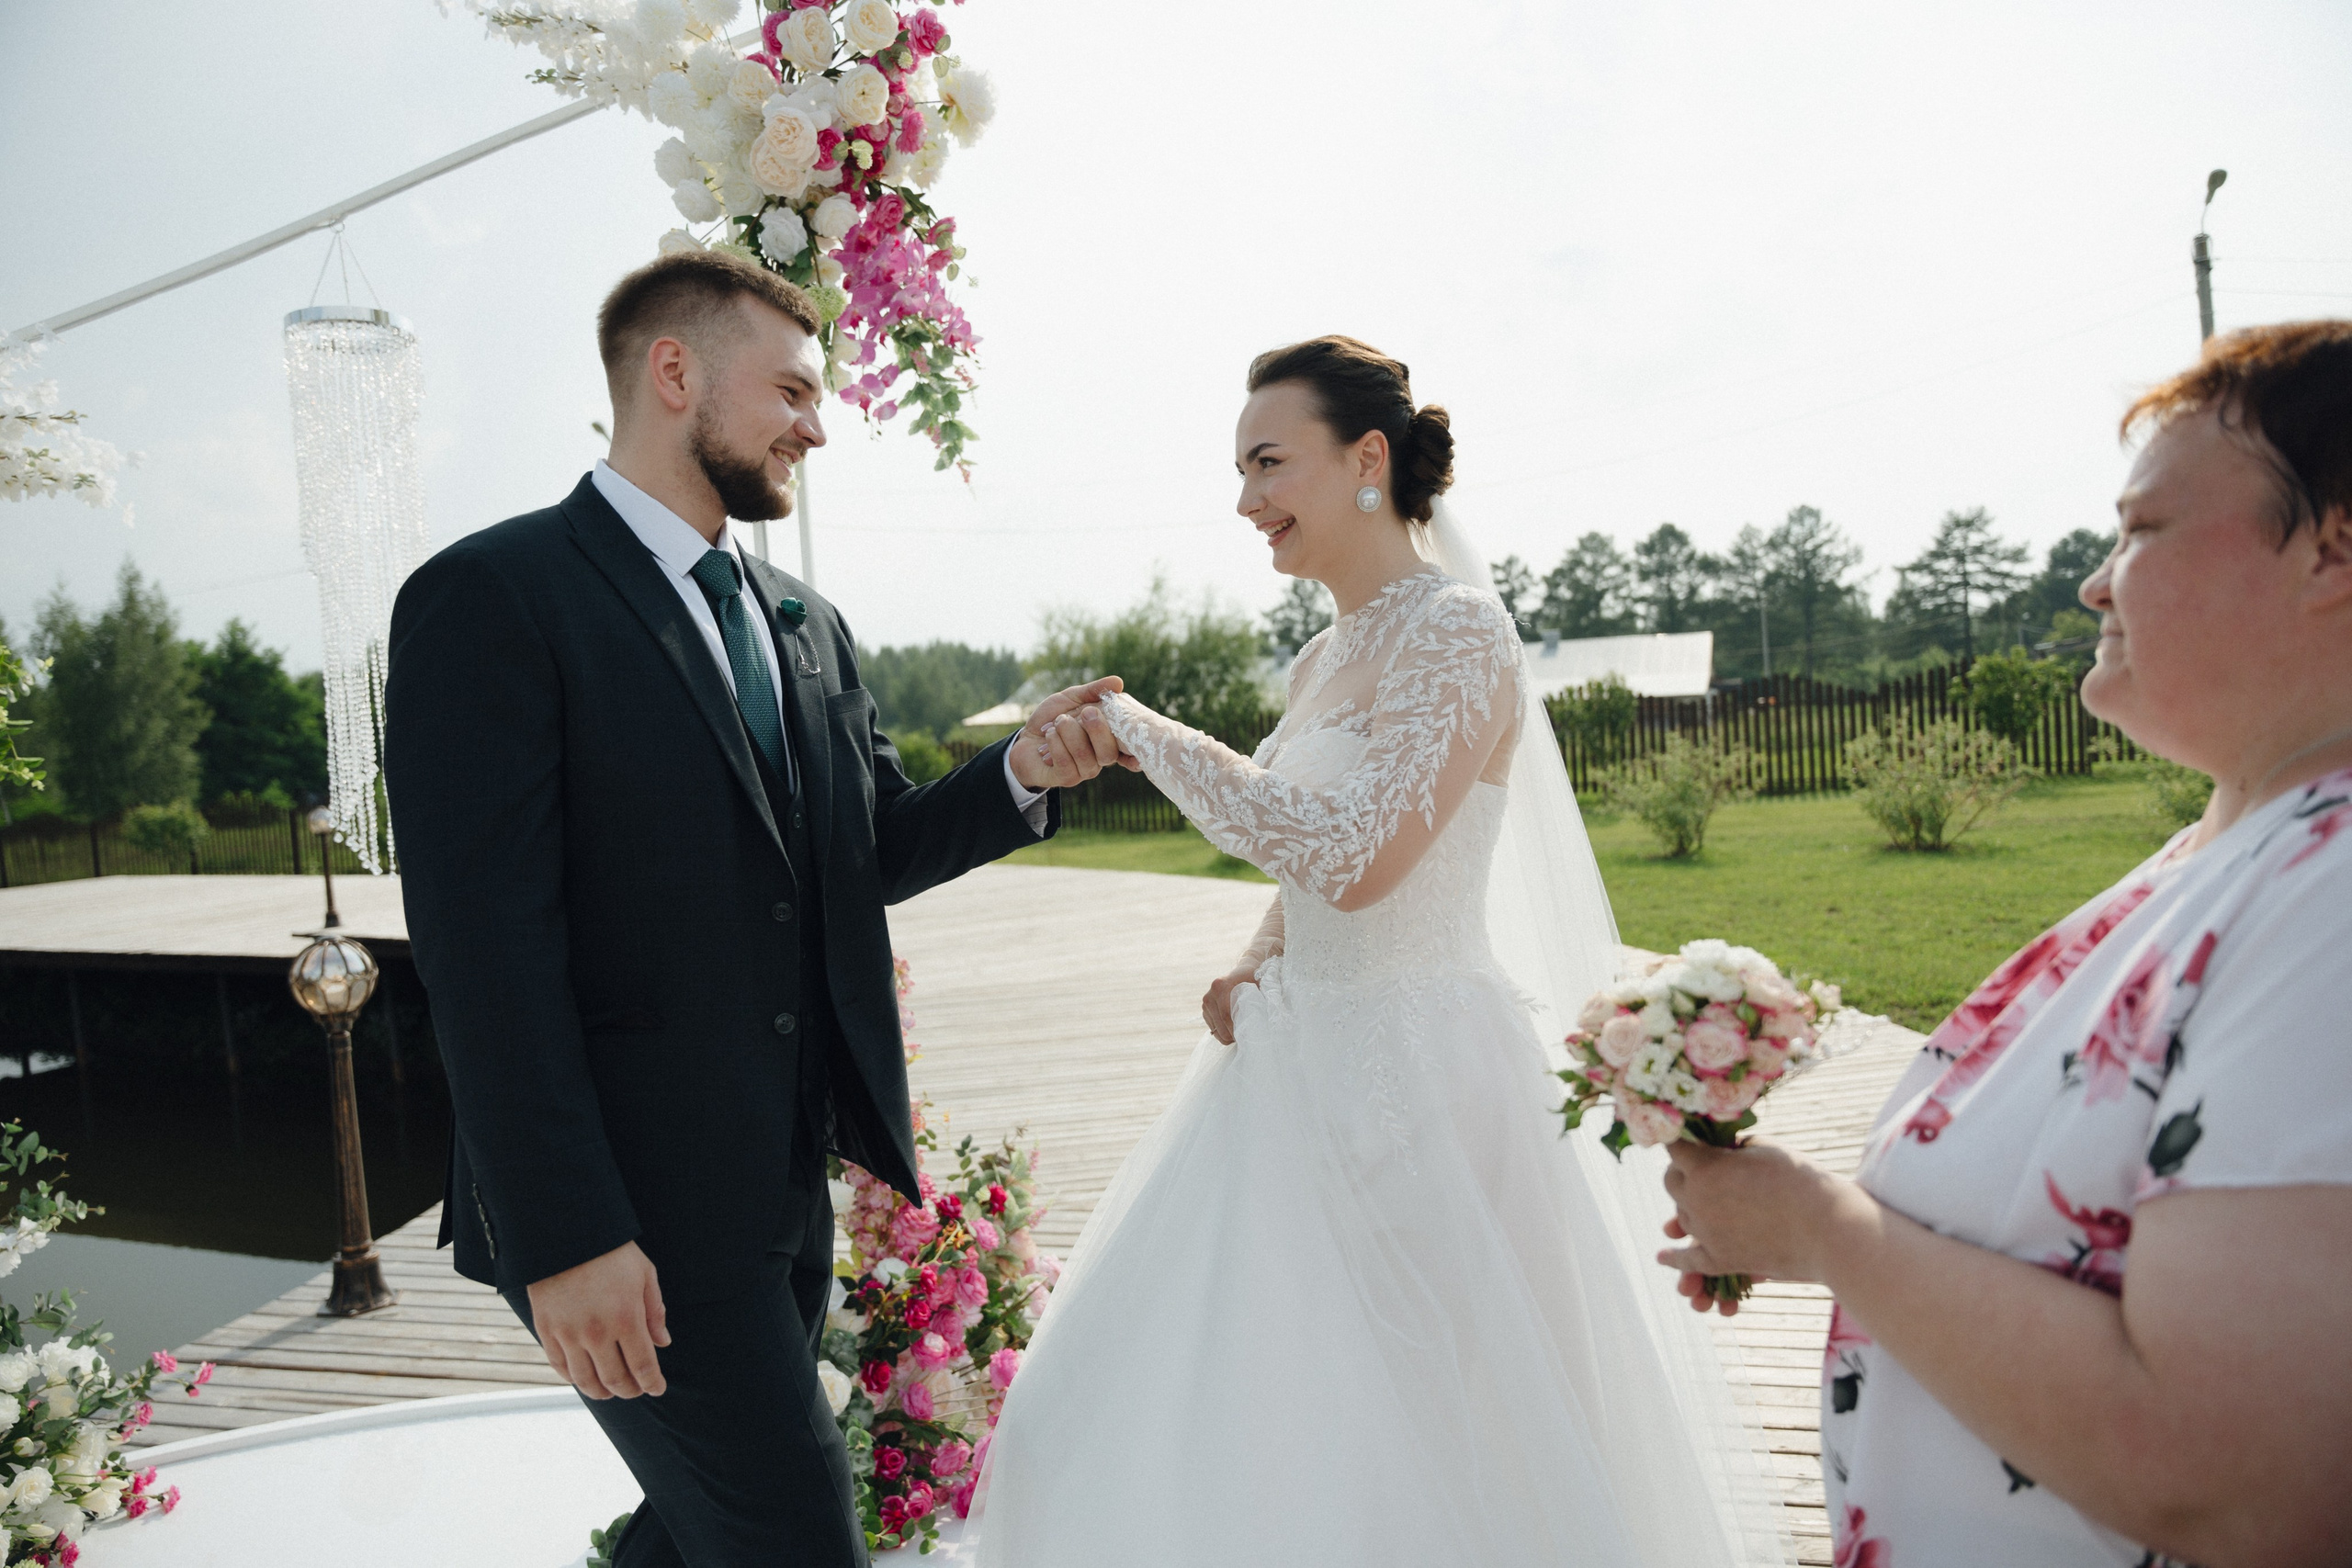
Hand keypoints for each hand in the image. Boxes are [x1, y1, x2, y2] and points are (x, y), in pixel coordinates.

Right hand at [525, 1240, 670, 1399]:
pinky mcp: (547, 1331)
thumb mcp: (644, 1274)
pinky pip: (560, 1367)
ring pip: (586, 1381)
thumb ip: (654, 1312)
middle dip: (630, 1390)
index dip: (652, 1383)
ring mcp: (569, 1335)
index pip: (643, 1366)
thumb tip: (663, 1343)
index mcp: (626, 1319)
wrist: (566, 1234)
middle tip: (637, 1390)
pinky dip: (574, 1379)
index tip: (658, 1389)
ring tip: (611, 1392)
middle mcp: (597, 1333)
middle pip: (616, 1379)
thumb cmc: (611, 1252)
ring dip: (602, 1392)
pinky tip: (584, 1379)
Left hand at [1009, 677, 1138, 790]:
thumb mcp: (1071, 699)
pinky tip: (1048, 735)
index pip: (1128, 748)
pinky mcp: (1066, 777)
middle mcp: (1100, 757)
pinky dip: (1055, 743)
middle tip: (1086, 712)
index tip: (1139, 747)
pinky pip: (1066, 762)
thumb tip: (1118, 683)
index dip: (1135, 749)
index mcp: (1107, 739)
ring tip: (1058, 721)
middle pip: (1109, 752)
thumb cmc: (1051, 719)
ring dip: (1070, 732)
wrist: (1024, 739)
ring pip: (1086, 755)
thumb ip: (1094, 691)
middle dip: (1098, 729)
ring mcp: (1085, 770)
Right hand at [1201, 962, 1260, 1044]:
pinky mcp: (1205, 1008)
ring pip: (1216, 1029)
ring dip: (1228, 1036)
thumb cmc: (1255, 979)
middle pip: (1220, 1026)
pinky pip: (1213, 1028)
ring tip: (1241, 1034)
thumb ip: (1258, 1002)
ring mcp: (1206, 1001)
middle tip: (1246, 1039)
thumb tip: (1262, 1024)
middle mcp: (1210, 994)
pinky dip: (1223, 1032)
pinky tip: (1233, 1029)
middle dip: (1233, 1036)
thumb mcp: (1259, 986)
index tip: (1248, 1038)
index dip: (1237, 1031)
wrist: (1245, 970)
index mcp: (1221, 986)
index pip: (1227, 1016)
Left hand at [1655, 1137, 1869, 1314]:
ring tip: (1709, 1201)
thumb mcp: (1765, 1148)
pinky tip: (1661, 1257)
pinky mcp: (1722, 1261)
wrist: (1830, 1229)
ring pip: (1682, 1218)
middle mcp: (1697, 1200)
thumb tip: (1720, 1149)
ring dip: (1690, 1207)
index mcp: (1704, 1168)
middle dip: (1682, 1172)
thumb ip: (1733, 1147)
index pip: (1675, 1147)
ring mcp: (1707, 1233)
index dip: (1679, 1139)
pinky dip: (1674, 1259)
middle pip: (1672, 1183)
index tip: (1681, 1134)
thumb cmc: (1802, 1180)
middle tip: (1700, 1167)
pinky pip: (1688, 1260)